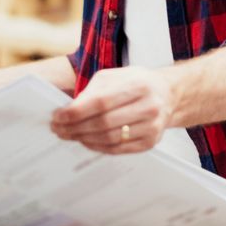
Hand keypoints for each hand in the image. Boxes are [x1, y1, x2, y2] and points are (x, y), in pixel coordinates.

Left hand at [50, 67, 175, 154]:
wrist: (167, 95)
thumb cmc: (136, 83)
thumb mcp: (114, 76)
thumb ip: (92, 91)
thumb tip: (69, 111)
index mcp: (139, 85)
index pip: (101, 102)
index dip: (76, 112)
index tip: (58, 116)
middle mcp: (148, 107)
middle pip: (104, 123)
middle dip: (75, 127)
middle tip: (58, 129)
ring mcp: (152, 127)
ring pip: (109, 138)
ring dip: (83, 138)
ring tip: (68, 134)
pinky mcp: (150, 142)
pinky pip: (118, 149)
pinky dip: (98, 147)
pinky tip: (86, 141)